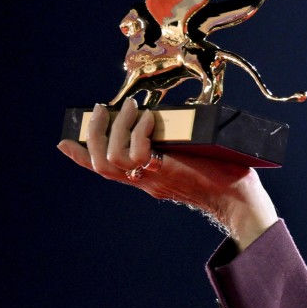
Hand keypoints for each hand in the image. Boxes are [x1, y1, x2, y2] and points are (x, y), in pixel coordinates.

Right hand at [57, 98, 278, 250]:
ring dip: (118, 126)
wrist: (241, 200)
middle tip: (101, 108)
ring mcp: (154, 179)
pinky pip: (138, 152)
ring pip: (112, 158)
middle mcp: (145, 182)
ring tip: (133, 107)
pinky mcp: (167, 172)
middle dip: (94, 134)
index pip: (107, 171)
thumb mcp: (191, 158)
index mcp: (147, 180)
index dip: (82, 157)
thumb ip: (175, 146)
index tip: (64, 142)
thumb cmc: (225, 177)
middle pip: (100, 164)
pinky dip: (140, 131)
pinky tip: (152, 118)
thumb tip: (171, 121)